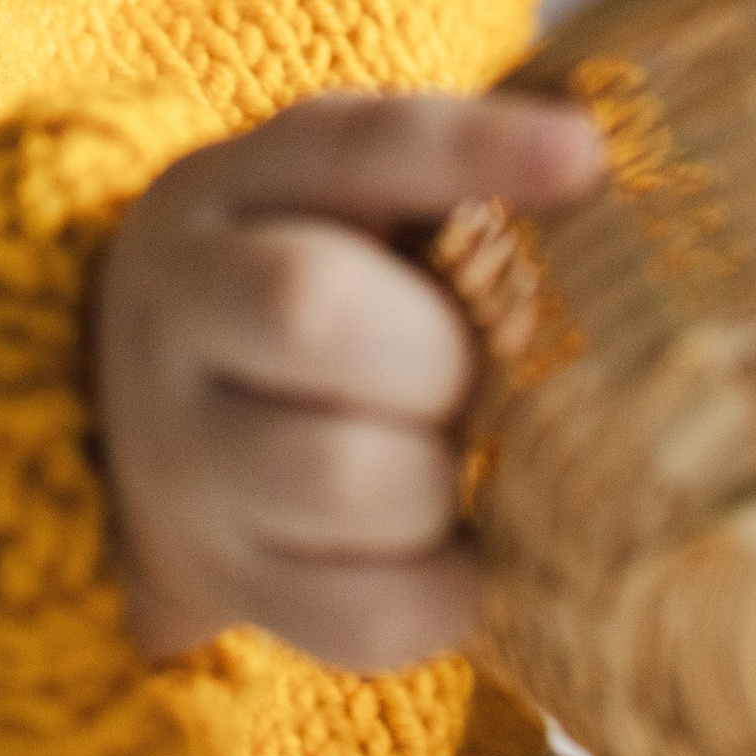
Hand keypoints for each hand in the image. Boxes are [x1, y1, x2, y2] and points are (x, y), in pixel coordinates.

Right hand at [95, 90, 604, 675]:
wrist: (140, 420)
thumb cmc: (314, 285)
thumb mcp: (344, 198)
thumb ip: (455, 179)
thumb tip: (615, 168)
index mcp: (240, 186)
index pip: (355, 146)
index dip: (473, 148)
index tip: (584, 156)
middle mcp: (186, 308)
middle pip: (308, 308)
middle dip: (437, 351)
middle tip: (474, 373)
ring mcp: (190, 454)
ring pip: (339, 475)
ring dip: (441, 477)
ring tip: (457, 462)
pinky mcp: (229, 576)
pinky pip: (362, 609)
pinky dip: (444, 587)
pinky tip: (454, 545)